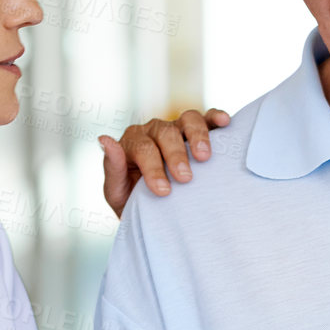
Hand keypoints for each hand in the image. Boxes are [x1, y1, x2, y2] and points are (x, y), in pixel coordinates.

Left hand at [101, 108, 230, 217]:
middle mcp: (153, 130)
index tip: (164, 191)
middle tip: (185, 178)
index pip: (143, 148)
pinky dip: (215, 117)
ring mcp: (177, 129)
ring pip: (188, 119)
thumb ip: (112, 167)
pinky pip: (207, 118)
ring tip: (205, 157)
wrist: (155, 211)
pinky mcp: (198, 132)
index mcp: (132, 142)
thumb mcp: (117, 191)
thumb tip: (104, 139)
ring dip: (197, 135)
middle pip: (165, 132)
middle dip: (175, 155)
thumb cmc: (134, 202)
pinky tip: (224, 123)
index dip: (153, 168)